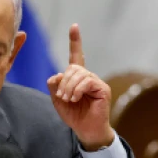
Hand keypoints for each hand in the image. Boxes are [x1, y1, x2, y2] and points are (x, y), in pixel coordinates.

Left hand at [46, 24, 114, 150]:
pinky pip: (88, 81)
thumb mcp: (58, 101)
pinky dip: (78, 89)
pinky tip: (75, 98)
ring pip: (79, 74)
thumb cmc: (74, 116)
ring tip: (68, 99)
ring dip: (69, 87)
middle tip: (62, 97)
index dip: (75, 41)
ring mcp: (96, 82)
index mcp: (78, 77)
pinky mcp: (102, 88)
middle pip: (73, 67)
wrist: (87, 131)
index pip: (76, 55)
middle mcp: (88, 76)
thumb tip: (57, 75)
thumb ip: (55, 87)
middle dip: (64, 81)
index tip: (74, 27)